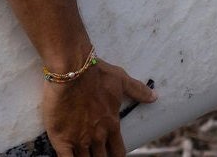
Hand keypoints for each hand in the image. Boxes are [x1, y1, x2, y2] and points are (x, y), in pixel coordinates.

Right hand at [40, 59, 155, 156]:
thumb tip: (154, 96)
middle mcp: (97, 137)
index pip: (118, 152)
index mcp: (111, 126)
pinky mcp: (61, 138)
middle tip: (97, 154)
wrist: (70, 68)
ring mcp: (79, 139)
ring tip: (84, 156)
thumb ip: (137, 90)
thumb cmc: (95, 72)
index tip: (112, 155)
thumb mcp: (120, 79)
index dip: (115, 156)